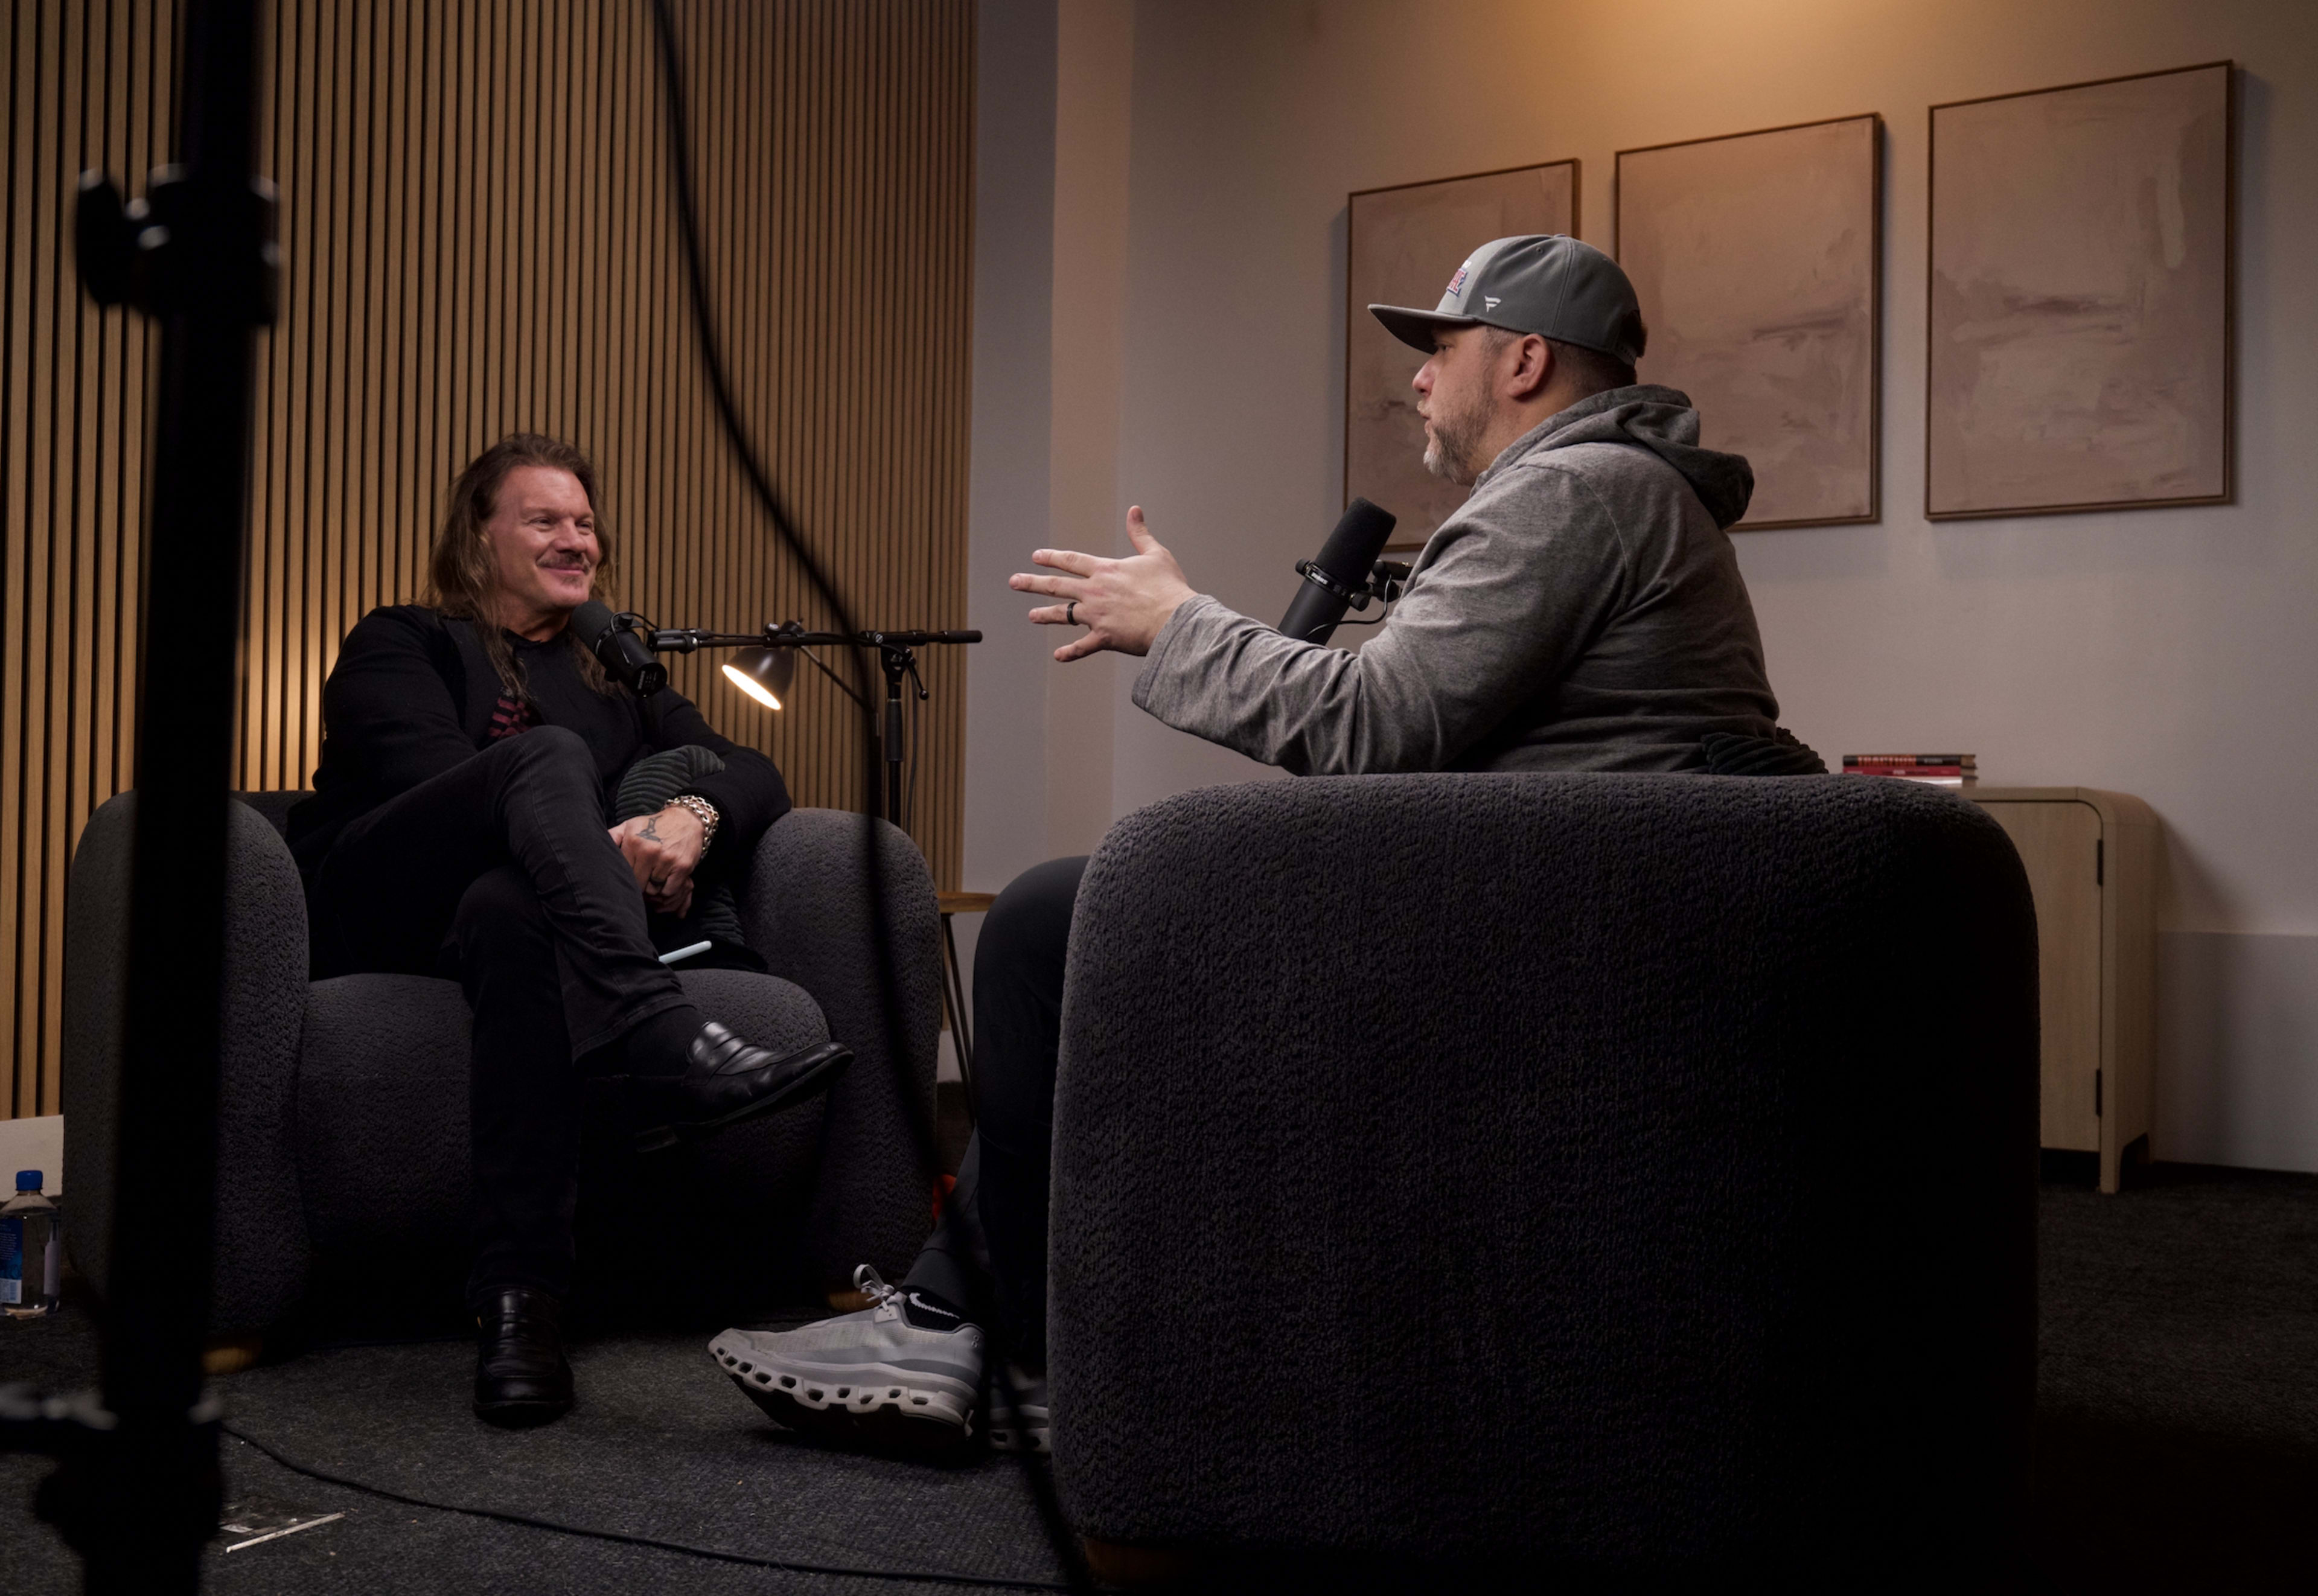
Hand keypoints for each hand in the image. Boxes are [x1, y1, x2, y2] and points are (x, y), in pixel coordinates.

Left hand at [609, 804, 703, 917]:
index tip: (628, 881)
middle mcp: (649, 851)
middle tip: (642, 885)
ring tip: (653, 884)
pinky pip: (669, 891)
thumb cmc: (655, 825)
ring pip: (653, 890)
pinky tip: (665, 883)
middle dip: (639, 887)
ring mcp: (667, 860)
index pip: (624, 873)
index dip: (625, 880)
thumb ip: (613, 836)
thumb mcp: (631, 825)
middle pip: (638, 885)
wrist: (686, 819)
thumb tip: (593, 845)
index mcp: (634, 842)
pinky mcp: (682, 867)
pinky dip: (666, 891)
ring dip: (653, 890)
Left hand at [1011, 505, 1194, 661]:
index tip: (1036, 556)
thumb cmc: (1169, 587)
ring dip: (1045, 615)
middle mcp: (1095, 591)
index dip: (1052, 557)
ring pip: (1064, 614)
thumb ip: (1140, 533)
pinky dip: (1070, 652)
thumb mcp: (1156, 554)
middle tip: (1014, 582)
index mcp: (1106, 570)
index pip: (1072, 560)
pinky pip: (1082, 646)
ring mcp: (1097, 615)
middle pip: (1058, 585)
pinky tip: (1058, 656)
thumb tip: (1134, 510)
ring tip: (1031, 616)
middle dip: (1033, 583)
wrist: (1176, 619)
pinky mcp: (1104, 637)